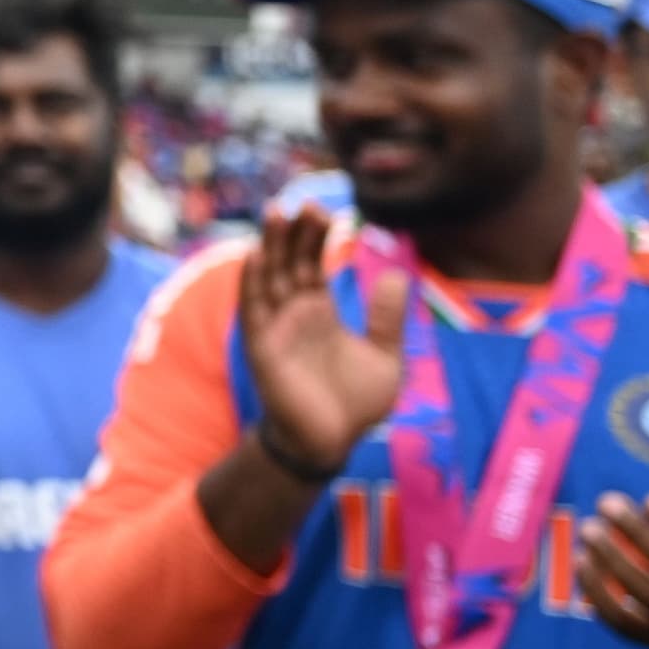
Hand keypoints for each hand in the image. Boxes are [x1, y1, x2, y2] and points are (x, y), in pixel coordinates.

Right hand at [233, 208, 405, 479]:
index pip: (313, 264)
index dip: (317, 238)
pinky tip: (257, 256)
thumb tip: (395, 274)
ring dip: (271, 246)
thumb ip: (386, 318)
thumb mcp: (385, 356)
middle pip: (289, 262)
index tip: (328, 213)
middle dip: (295, 233)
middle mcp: (293, 314)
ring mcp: (275, 328)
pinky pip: (253, 310)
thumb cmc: (354, 405)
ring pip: (269, 277)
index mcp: (319, 312)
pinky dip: (252, 282)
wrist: (331, 444)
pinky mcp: (262, 348)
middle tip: (305, 203)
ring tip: (277, 213)